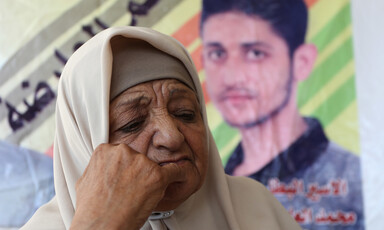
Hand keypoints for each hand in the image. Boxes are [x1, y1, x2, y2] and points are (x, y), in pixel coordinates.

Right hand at [70, 143, 185, 229]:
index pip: (121, 153)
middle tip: (129, 189)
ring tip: (137, 196)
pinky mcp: (156, 176)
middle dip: (135, 172)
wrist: (100, 226)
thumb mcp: (85, 181)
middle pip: (137, 158)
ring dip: (149, 179)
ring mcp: (141, 163)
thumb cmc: (92, 210)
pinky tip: (183, 175)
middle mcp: (124, 152)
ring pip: (152, 167)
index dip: (123, 167)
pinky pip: (175, 170)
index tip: (123, 177)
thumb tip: (104, 168)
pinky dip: (181, 174)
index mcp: (105, 151)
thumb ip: (98, 167)